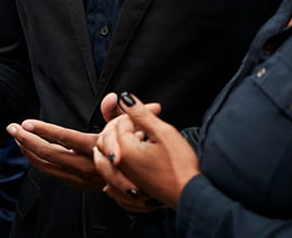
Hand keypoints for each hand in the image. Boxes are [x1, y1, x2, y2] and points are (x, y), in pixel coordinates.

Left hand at [5, 97, 161, 192]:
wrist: (140, 183)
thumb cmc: (134, 149)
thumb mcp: (129, 128)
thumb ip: (117, 112)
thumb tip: (113, 96)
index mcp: (95, 149)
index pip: (64, 138)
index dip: (43, 130)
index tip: (25, 123)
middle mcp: (84, 166)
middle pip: (48, 154)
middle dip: (26, 141)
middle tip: (11, 128)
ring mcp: (78, 178)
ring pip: (46, 166)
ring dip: (28, 151)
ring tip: (16, 137)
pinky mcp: (76, 183)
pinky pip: (50, 172)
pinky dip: (36, 161)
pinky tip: (30, 151)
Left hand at [94, 92, 197, 209]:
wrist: (188, 194)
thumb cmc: (180, 165)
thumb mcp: (163, 132)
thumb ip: (141, 113)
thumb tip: (125, 98)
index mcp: (125, 149)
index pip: (119, 123)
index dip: (134, 115)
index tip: (151, 113)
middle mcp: (118, 165)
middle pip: (106, 138)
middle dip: (120, 127)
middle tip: (139, 125)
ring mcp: (120, 179)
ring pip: (104, 158)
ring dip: (112, 145)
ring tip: (126, 139)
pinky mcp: (126, 190)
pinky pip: (109, 176)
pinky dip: (112, 166)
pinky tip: (122, 162)